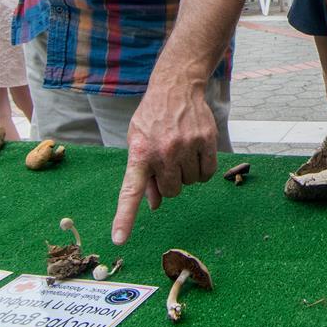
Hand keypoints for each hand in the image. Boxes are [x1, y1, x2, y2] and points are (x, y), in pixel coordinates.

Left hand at [111, 79, 217, 244]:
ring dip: (187, 174)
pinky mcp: (207, 140)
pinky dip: (203, 169)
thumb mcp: (138, 141)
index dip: (125, 217)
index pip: (130, 191)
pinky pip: (207, 173)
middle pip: (171, 192)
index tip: (119, 239)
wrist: (176, 87)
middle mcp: (163, 152)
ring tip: (182, 151)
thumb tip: (154, 205)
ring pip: (190, 183)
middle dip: (170, 182)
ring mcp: (186, 146)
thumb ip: (144, 175)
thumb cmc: (153, 118)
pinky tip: (197, 153)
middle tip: (168, 161)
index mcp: (140, 153)